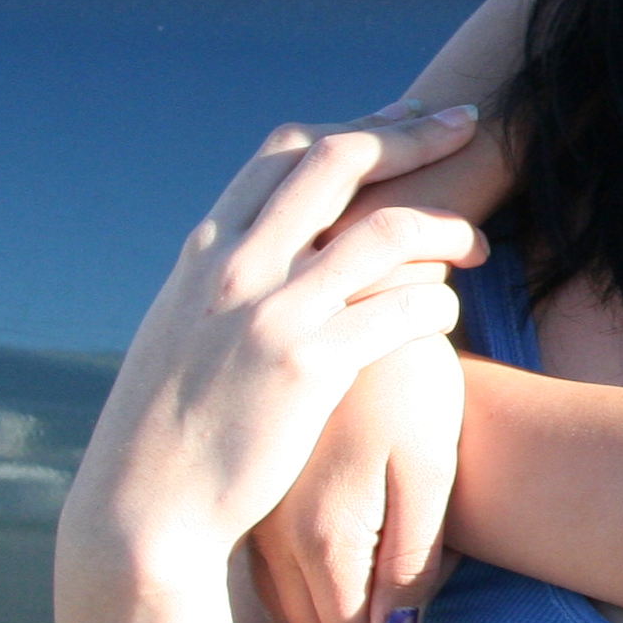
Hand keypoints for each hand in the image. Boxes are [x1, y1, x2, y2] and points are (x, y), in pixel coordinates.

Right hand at [64, 110, 482, 577]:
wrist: (144, 505)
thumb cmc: (175, 424)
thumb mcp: (187, 328)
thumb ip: (230, 278)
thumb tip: (276, 241)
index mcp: (207, 250)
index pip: (287, 151)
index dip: (358, 126)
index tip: (409, 116)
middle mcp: (236, 265)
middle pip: (339, 162)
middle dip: (414, 136)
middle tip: (466, 129)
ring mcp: (271, 312)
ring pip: (389, 231)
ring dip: (448, 227)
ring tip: (478, 245)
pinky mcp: (309, 366)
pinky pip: (403, 309)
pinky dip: (438, 302)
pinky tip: (448, 313)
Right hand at [253, 337, 461, 622]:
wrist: (360, 313)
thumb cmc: (411, 391)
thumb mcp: (428, 470)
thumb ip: (413, 558)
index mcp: (322, 538)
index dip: (401, 619)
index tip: (428, 559)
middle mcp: (273, 537)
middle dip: (368, 607)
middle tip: (410, 534)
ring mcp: (253, 516)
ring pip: (288, 604)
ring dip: (337, 584)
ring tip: (384, 511)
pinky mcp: (249, 493)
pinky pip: (271, 566)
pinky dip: (309, 556)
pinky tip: (348, 498)